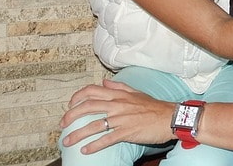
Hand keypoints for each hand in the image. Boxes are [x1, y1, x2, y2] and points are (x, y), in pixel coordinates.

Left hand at [60, 79, 174, 153]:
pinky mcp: (127, 131)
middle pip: (88, 107)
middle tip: (63, 125)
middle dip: (71, 116)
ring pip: (93, 125)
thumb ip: (119, 87)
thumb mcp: (136, 92)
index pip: (92, 91)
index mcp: (119, 95)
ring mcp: (122, 118)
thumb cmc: (154, 106)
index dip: (77, 97)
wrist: (170, 117)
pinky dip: (94, 145)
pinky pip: (106, 139)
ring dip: (77, 134)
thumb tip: (104, 82)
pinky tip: (85, 151)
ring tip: (67, 141)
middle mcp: (118, 105)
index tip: (70, 105)